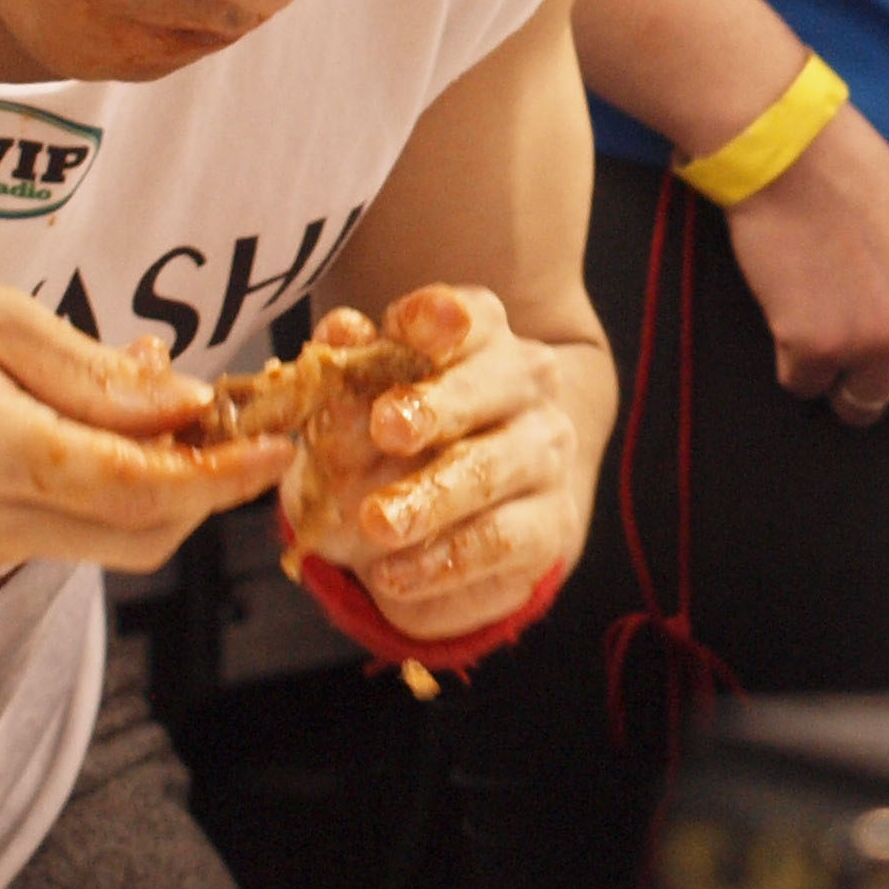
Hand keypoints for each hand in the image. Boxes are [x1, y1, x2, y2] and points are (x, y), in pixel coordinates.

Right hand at [0, 267, 289, 583]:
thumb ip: (91, 373)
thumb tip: (188, 404)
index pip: (136, 489)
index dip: (221, 474)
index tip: (275, 443)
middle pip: (138, 535)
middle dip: (204, 489)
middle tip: (233, 420)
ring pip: (106, 543)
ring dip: (158, 487)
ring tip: (164, 406)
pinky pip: (60, 534)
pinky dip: (102, 490)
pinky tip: (99, 426)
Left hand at [277, 287, 591, 644]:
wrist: (444, 520)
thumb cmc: (386, 447)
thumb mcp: (349, 416)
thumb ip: (343, 379)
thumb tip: (337, 337)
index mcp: (477, 335)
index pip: (467, 315)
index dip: (435, 319)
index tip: (404, 327)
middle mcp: (524, 382)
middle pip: (493, 382)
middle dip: (438, 405)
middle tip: (388, 428)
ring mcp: (544, 450)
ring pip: (494, 466)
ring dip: (433, 495)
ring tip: (378, 522)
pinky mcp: (551, 521)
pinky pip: (501, 539)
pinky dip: (443, 559)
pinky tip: (394, 573)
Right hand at [721, 103, 888, 423]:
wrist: (796, 155)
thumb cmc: (864, 186)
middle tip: (860, 348)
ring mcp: (874, 343)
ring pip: (861, 408)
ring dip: (840, 380)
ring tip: (825, 326)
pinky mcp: (814, 349)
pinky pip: (804, 386)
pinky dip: (794, 361)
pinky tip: (793, 312)